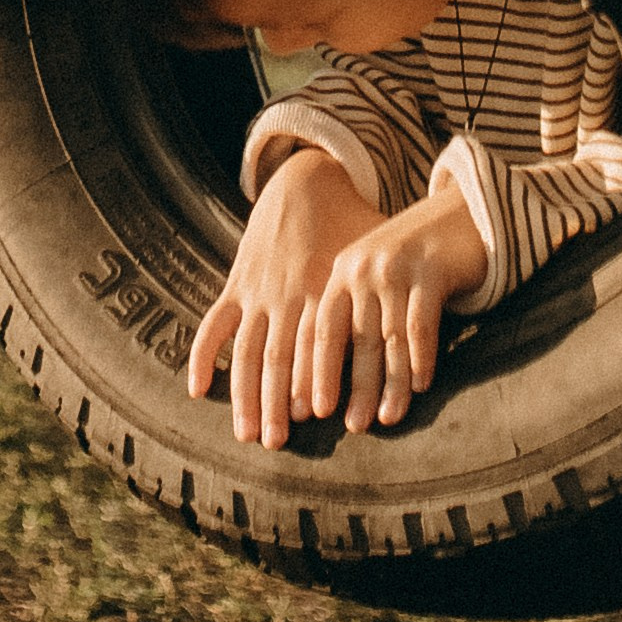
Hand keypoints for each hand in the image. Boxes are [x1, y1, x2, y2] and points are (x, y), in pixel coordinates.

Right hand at [187, 150, 382, 449]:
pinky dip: (203, 356)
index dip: (313, 378)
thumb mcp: (375, 251)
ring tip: (245, 434)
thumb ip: (392, 292)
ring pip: (246, 349)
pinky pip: (214, 324)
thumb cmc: (353, 223)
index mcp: (323, 288)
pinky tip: (197, 389)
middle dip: (275, 401)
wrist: (307, 179)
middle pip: (279, 355)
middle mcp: (287, 294)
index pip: (316, 342)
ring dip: (242, 393)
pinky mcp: (237, 284)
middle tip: (277, 442)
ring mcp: (257, 291)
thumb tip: (424, 336)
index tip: (313, 416)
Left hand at [311, 179, 486, 433]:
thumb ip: (357, 315)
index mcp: (342, 273)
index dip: (316, 372)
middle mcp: (363, 269)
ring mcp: (397, 268)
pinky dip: (420, 358)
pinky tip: (421, 386)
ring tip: (387, 418)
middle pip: (355, 339)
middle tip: (353, 426)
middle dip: (353, 387)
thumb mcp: (376, 277)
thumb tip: (337, 381)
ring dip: (389, 383)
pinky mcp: (431, 270)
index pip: (321, 330)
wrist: (461, 214)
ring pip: (389, 338)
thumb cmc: (414, 258)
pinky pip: (421, 324)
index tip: (312, 411)